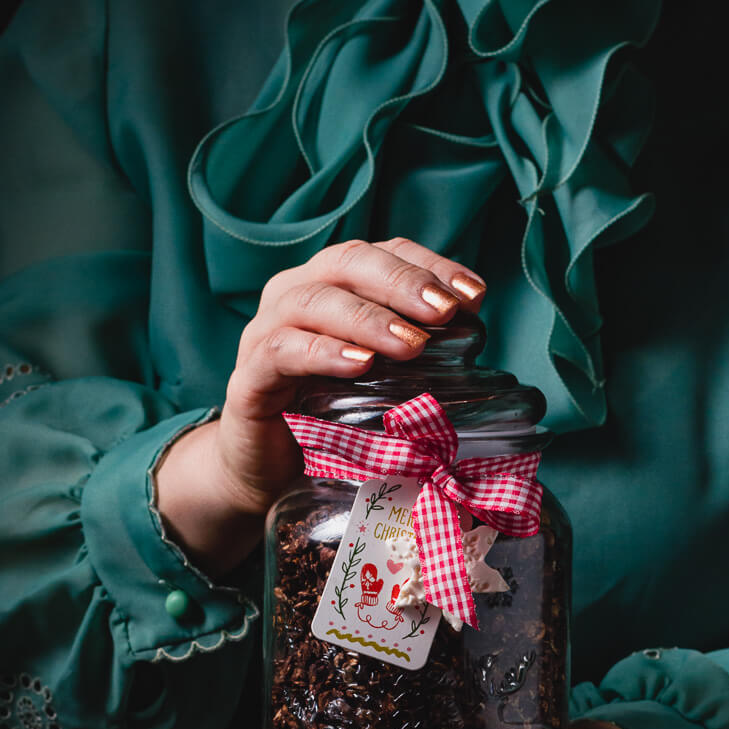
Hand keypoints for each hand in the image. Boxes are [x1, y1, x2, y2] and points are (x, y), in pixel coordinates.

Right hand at [154, 237, 485, 575]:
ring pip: (315, 301)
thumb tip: (480, 348)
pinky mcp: (248, 379)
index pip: (384, 254)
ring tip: (411, 344)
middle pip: (349, 262)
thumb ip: (417, 358)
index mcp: (332, 286)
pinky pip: (282, 351)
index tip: (474, 294)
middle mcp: (294, 295)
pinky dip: (323, 353)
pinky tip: (359, 365)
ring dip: (368, 318)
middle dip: (403, 284)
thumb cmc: (330, 421)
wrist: (265, 474)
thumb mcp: (382, 383)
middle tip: (445, 312)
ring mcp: (265, 333)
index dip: (430, 265)